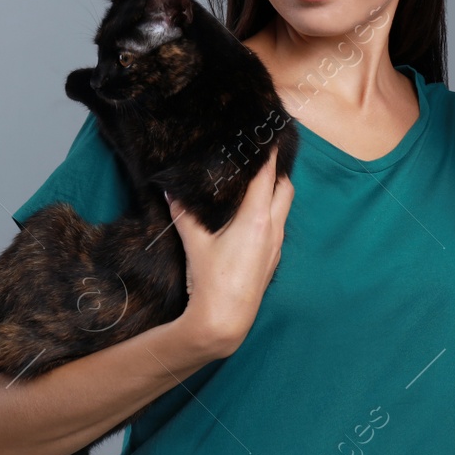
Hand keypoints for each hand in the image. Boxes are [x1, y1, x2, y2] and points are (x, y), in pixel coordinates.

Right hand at [167, 157, 292, 354]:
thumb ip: (183, 213)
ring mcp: (275, 245)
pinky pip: (278, 226)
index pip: (268, 175)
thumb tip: (168, 189)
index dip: (269, 153)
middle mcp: (272, 228)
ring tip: (258, 181)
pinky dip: (271, 212)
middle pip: (285, 188)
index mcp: (256, 218)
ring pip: (284, 208)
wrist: (226, 320)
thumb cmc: (211, 280)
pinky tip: (254, 215)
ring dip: (276, 192)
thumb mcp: (193, 242)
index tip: (268, 134)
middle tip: (263, 155)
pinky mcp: (273, 259)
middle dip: (277, 170)